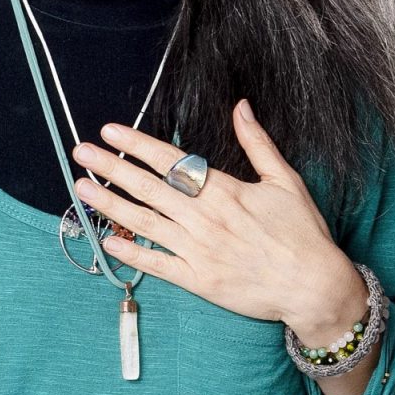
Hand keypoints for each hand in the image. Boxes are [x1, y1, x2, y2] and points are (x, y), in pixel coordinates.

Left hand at [70, 98, 362, 335]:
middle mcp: (205, 218)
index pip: (170, 162)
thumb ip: (258, 143)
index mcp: (224, 191)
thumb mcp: (285, 181)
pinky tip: (106, 241)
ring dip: (109, 205)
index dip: (137, 145)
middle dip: (111, 168)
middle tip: (81, 152)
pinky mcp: (198, 280)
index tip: (111, 132)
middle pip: (148, 188)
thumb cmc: (304, 234)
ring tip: (80, 190)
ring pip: (144, 223)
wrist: (314, 287)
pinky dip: (130, 253)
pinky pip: (156, 264)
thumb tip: (241, 106)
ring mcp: (198, 251)